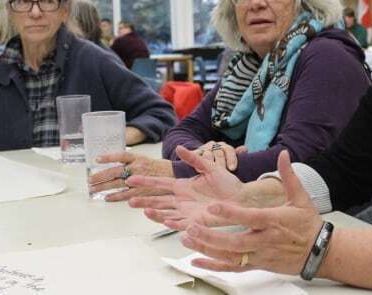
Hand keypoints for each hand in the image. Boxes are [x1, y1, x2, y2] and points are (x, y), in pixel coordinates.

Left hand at [87, 152, 172, 201]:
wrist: (174, 176)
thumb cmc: (158, 168)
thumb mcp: (144, 159)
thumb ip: (130, 162)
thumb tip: (114, 165)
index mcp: (138, 158)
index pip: (120, 156)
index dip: (108, 157)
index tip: (97, 159)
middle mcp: (137, 168)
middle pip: (115, 171)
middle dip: (101, 176)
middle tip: (90, 180)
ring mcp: (139, 180)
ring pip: (117, 184)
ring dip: (103, 187)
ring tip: (93, 189)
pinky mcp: (141, 191)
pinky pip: (125, 195)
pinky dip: (115, 197)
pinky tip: (107, 198)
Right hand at [127, 146, 245, 229]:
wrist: (242, 198)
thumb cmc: (227, 183)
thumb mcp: (210, 167)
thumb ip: (194, 159)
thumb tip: (179, 147)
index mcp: (183, 186)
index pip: (160, 184)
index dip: (146, 182)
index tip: (131, 179)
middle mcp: (182, 200)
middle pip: (158, 201)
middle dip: (144, 201)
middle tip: (129, 200)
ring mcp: (187, 212)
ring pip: (165, 214)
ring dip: (154, 213)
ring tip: (143, 210)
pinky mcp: (195, 223)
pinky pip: (180, 224)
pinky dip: (172, 222)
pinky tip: (165, 219)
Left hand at [180, 150, 323, 274]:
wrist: (320, 252)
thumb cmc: (308, 224)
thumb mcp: (301, 198)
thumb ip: (288, 176)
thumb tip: (283, 154)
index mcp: (273, 221)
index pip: (248, 217)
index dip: (230, 213)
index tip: (212, 207)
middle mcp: (265, 240)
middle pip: (234, 241)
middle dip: (211, 236)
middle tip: (191, 228)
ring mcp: (260, 255)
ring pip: (230, 256)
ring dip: (207, 249)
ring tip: (188, 239)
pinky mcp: (258, 265)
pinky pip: (233, 268)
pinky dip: (214, 265)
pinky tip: (197, 261)